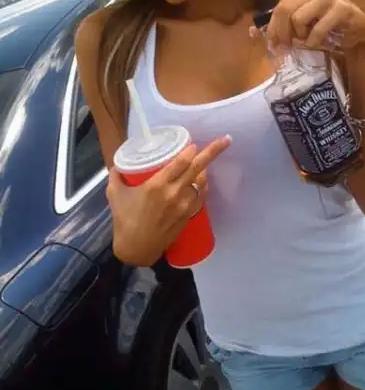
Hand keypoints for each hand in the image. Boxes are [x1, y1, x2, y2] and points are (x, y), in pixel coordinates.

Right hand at [107, 135, 230, 265]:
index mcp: (157, 185)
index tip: (194, 143)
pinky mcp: (188, 216)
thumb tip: (116, 165)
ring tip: (203, 162)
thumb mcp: (115, 195)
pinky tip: (202, 181)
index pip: (180, 163)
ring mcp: (184, 206)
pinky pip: (202, 196)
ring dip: (204, 170)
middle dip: (213, 151)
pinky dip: (204, 186)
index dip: (191, 151)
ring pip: (202, 182)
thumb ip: (116, 176)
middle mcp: (174, 193)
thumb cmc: (124, 221)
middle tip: (226, 140)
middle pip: (198, 168)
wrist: (136, 249)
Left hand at [253, 0, 364, 52]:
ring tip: (308, 40)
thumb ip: (278, 26)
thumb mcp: (299, 25)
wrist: (357, 34)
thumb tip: (251, 32)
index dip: (273, 29)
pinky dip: (314, 41)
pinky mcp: (342, 8)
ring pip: (298, 19)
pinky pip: (316, 29)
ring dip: (301, 36)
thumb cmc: (325, 28)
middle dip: (283, 34)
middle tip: (288, 47)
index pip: (279, 7)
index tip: (274, 45)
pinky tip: (318, 42)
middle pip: (285, 11)